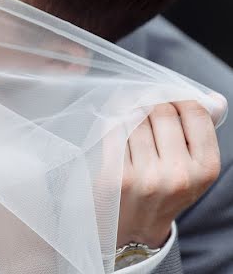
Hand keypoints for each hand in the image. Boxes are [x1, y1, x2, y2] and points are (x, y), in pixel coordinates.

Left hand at [117, 100, 221, 247]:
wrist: (136, 228)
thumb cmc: (166, 188)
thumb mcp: (194, 166)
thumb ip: (203, 131)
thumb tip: (215, 98)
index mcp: (205, 168)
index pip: (194, 112)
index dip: (179, 98)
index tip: (168, 99)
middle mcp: (178, 174)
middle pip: (161, 111)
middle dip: (151, 103)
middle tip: (144, 107)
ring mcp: (146, 177)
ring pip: (134, 118)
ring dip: (130, 112)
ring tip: (130, 119)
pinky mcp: (115, 177)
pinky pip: (112, 132)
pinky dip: (112, 123)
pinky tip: (115, 126)